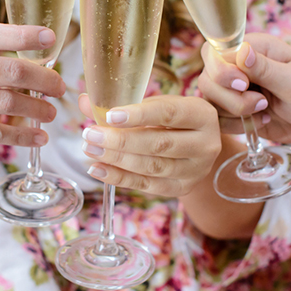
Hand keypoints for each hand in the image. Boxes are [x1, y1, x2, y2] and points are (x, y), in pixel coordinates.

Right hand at [0, 22, 66, 152]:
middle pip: (6, 72)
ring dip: (36, 109)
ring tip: (51, 112)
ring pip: (4, 103)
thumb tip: (31, 54)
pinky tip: (37, 137)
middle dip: (42, 79)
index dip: (21, 35)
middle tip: (60, 86)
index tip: (50, 37)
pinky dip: (20, 136)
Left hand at [79, 94, 220, 196]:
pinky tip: (98, 169)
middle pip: (159, 144)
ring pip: (153, 167)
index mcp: (202, 114)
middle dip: (120, 140)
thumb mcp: (156, 105)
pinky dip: (120, 178)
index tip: (110, 115)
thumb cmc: (173, 119)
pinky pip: (148, 186)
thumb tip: (84, 102)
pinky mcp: (183, 188)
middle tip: (89, 135)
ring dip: (116, 160)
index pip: (169, 113)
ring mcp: (196, 170)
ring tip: (90, 150)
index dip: (138, 115)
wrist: (198, 146)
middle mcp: (205, 144)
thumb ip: (123, 104)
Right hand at [197, 34, 290, 143]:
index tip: (245, 84)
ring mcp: (232, 89)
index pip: (214, 52)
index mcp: (252, 47)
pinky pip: (217, 120)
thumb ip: (266, 68)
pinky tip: (259, 121)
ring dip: (236, 112)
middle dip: (231, 97)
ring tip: (264, 111)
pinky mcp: (232, 110)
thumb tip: (241, 51)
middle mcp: (236, 66)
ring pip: (209, 101)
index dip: (222, 71)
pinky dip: (235, 126)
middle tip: (261, 102)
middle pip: (207, 79)